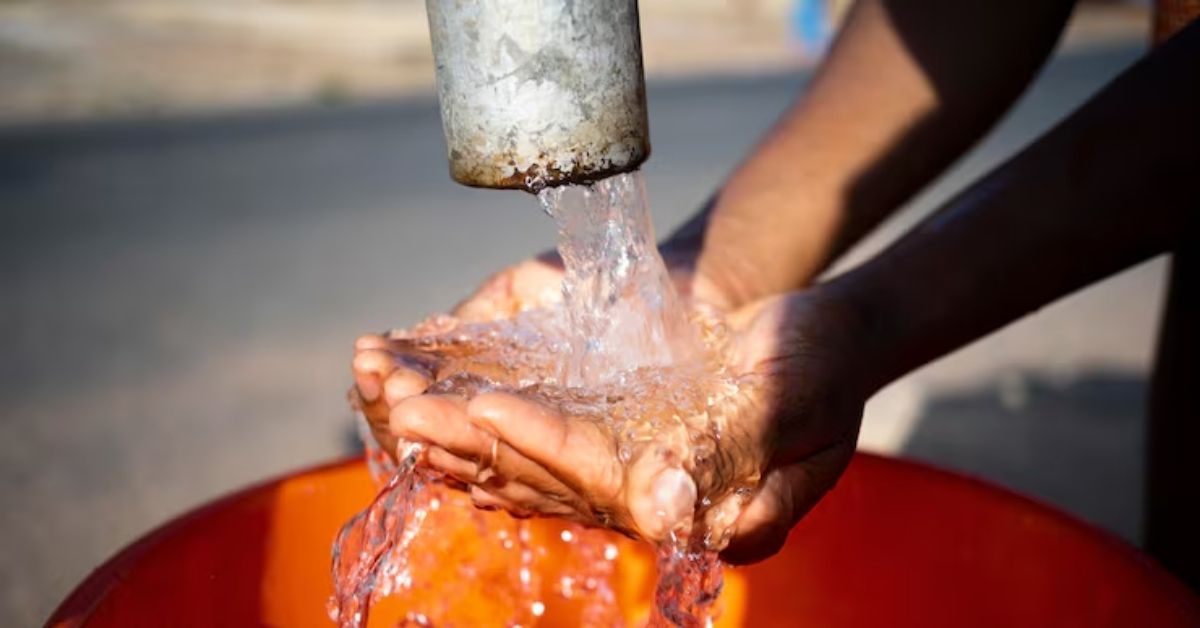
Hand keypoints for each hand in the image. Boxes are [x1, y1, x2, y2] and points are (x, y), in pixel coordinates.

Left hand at [356, 288, 869, 563]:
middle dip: (477, 446)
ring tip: (399, 413)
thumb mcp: (791, 401)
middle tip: (406, 411)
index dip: (543, 444)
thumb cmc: (824, 364)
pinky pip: (547, 452)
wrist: (827, 338)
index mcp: (708, 513)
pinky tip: (444, 422)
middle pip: (553, 484)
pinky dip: (495, 435)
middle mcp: (662, 511)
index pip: (607, 483)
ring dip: (467, 443)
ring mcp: (637, 483)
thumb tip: (665, 503)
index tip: (484, 407)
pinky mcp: (622, 452)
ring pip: (537, 471)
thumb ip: (731, 453)